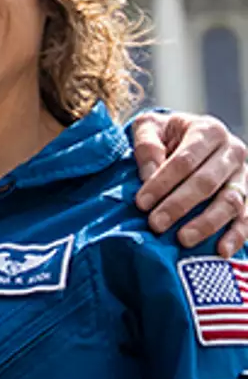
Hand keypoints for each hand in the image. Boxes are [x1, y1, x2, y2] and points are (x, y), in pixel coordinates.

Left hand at [133, 111, 247, 255]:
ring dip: (207, 223)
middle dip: (179, 205)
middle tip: (156, 224)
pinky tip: (221, 251)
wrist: (187, 137)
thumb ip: (146, 144)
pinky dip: (237, 236)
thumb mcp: (150, 127)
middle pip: (207, 182)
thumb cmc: (165, 134)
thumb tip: (148, 174)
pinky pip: (247, 218)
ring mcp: (244, 175)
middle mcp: (232, 151)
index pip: (185, 159)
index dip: (163, 182)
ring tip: (182, 240)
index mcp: (208, 131)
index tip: (142, 202)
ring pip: (231, 202)